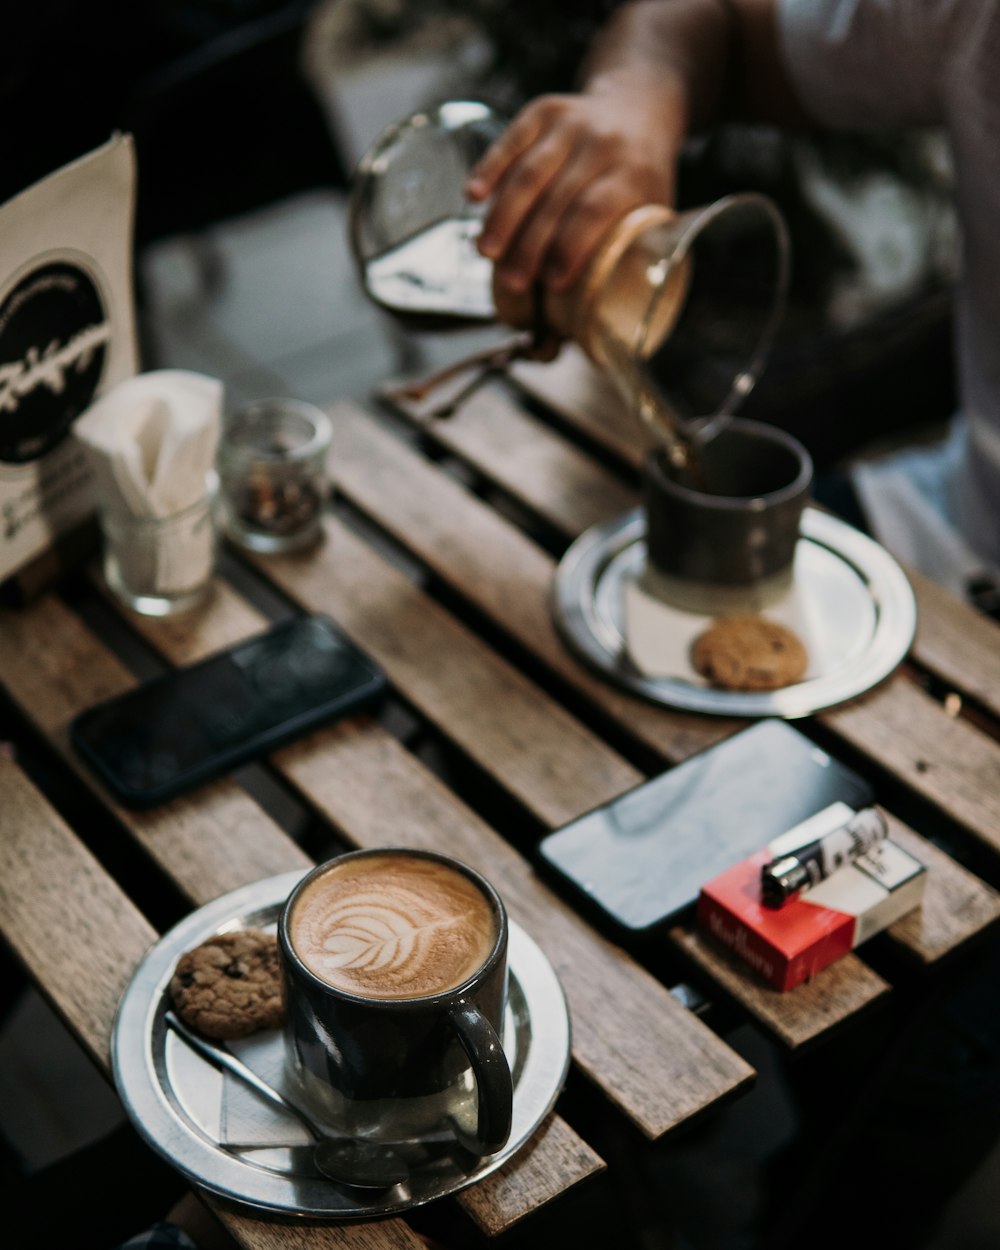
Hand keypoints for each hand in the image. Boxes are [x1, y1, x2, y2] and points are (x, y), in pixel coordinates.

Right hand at [466, 83, 684, 298]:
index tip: (551, 283)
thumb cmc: (640, 181)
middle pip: (558, 198)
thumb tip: (571, 331)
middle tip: (511, 281)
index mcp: (635, 173)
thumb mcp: (653, 214)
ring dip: (504, 215)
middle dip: (530, 244)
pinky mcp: (544, 111)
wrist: (640, 107)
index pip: (596, 210)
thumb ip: (623, 260)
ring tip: (485, 252)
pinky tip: (473, 196)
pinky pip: (511, 140)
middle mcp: (603, 143)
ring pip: (530, 172)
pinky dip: (490, 168)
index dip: (570, 247)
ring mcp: (572, 123)